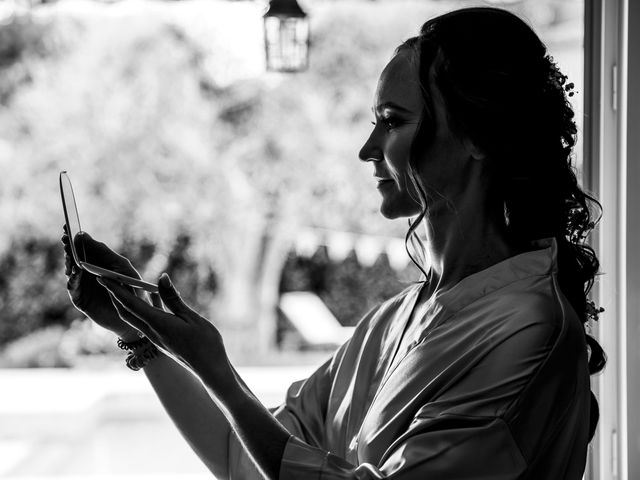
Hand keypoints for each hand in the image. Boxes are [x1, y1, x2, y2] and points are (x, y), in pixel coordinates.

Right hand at [61, 226, 144, 339]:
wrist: (135, 317)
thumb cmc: (133, 290)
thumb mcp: (123, 268)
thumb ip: (106, 253)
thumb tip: (84, 236)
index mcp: (99, 261)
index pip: (85, 246)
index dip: (76, 237)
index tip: (70, 227)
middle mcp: (88, 271)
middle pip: (75, 256)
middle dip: (70, 248)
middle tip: (66, 240)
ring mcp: (82, 284)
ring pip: (71, 270)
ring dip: (70, 262)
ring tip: (71, 256)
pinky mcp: (79, 298)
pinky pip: (73, 287)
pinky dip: (73, 279)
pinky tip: (75, 273)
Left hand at [99, 274, 232, 388]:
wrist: (210, 370)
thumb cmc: (205, 343)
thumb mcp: (191, 317)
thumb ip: (173, 298)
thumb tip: (161, 277)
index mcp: (158, 324)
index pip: (131, 303)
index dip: (116, 289)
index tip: (102, 276)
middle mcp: (152, 332)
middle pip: (126, 312)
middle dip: (114, 294)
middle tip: (106, 278)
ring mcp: (156, 338)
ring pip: (134, 317)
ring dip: (126, 301)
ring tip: (123, 285)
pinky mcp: (162, 340)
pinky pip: (146, 321)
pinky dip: (143, 307)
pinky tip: (151, 297)